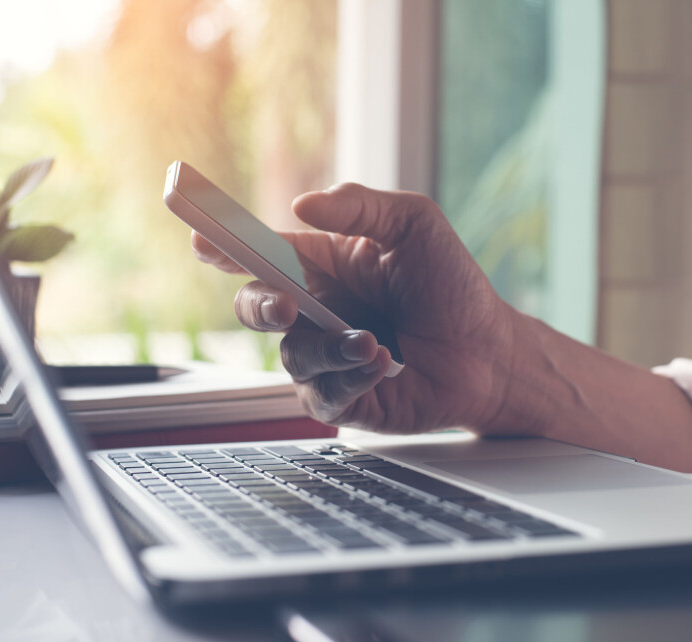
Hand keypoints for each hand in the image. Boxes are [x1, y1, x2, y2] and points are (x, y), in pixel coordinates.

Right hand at [192, 183, 518, 434]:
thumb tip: (304, 204)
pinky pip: (319, 394)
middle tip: (286, 307)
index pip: (260, 252)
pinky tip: (381, 365)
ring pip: (291, 355)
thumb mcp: (415, 225)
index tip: (202, 237)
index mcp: (322, 265)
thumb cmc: (452, 287)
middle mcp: (315, 311)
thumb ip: (361, 205)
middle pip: (255, 307)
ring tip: (375, 342)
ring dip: (331, 348)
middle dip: (260, 306)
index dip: (224, 244)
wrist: (489, 351)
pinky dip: (348, 379)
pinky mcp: (341, 399)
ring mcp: (325, 357)